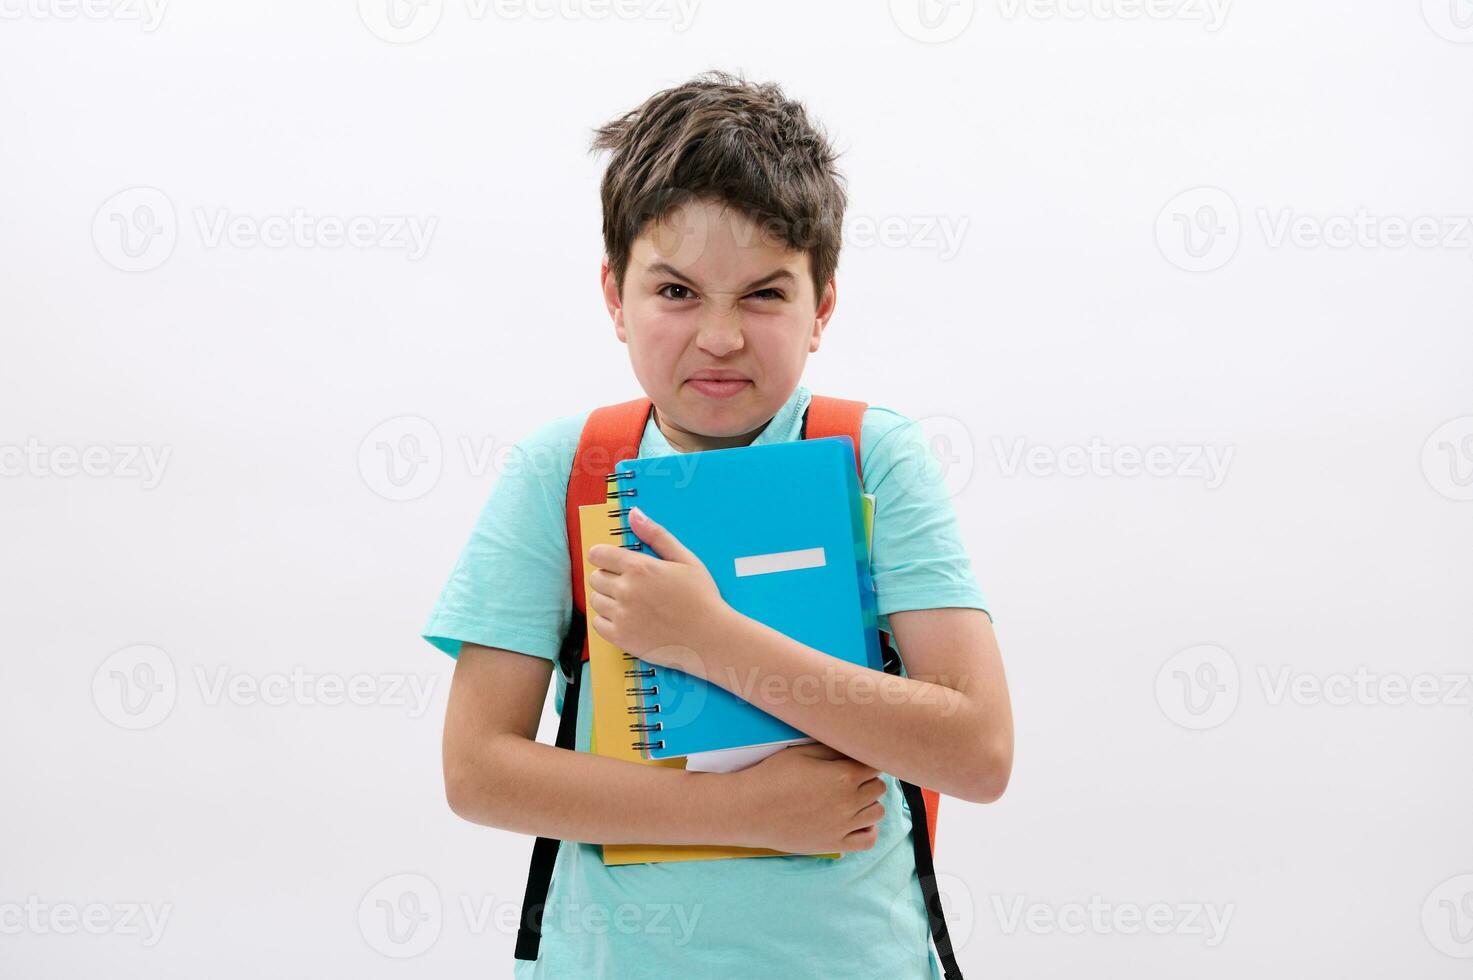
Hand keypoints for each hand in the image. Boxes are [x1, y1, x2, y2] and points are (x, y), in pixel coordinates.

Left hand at [587, 507, 730, 666]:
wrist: (710, 638)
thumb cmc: (702, 598)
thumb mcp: (685, 559)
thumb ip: (656, 535)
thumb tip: (634, 514)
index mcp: (640, 568)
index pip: (598, 554)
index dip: (604, 556)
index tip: (612, 562)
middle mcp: (626, 590)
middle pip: (595, 577)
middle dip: (608, 577)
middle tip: (631, 585)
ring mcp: (622, 616)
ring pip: (595, 600)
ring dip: (607, 599)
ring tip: (631, 603)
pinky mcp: (621, 638)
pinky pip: (597, 624)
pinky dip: (607, 621)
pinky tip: (627, 619)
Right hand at [722, 743, 886, 854]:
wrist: (749, 809)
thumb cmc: (772, 776)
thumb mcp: (802, 753)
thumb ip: (833, 750)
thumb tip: (854, 747)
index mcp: (843, 775)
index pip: (875, 765)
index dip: (866, 761)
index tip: (855, 761)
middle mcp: (848, 801)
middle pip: (879, 788)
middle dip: (868, 780)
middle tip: (851, 779)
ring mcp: (843, 825)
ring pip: (877, 812)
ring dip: (869, 803)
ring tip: (851, 799)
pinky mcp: (834, 844)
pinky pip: (868, 840)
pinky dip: (868, 829)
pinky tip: (856, 821)